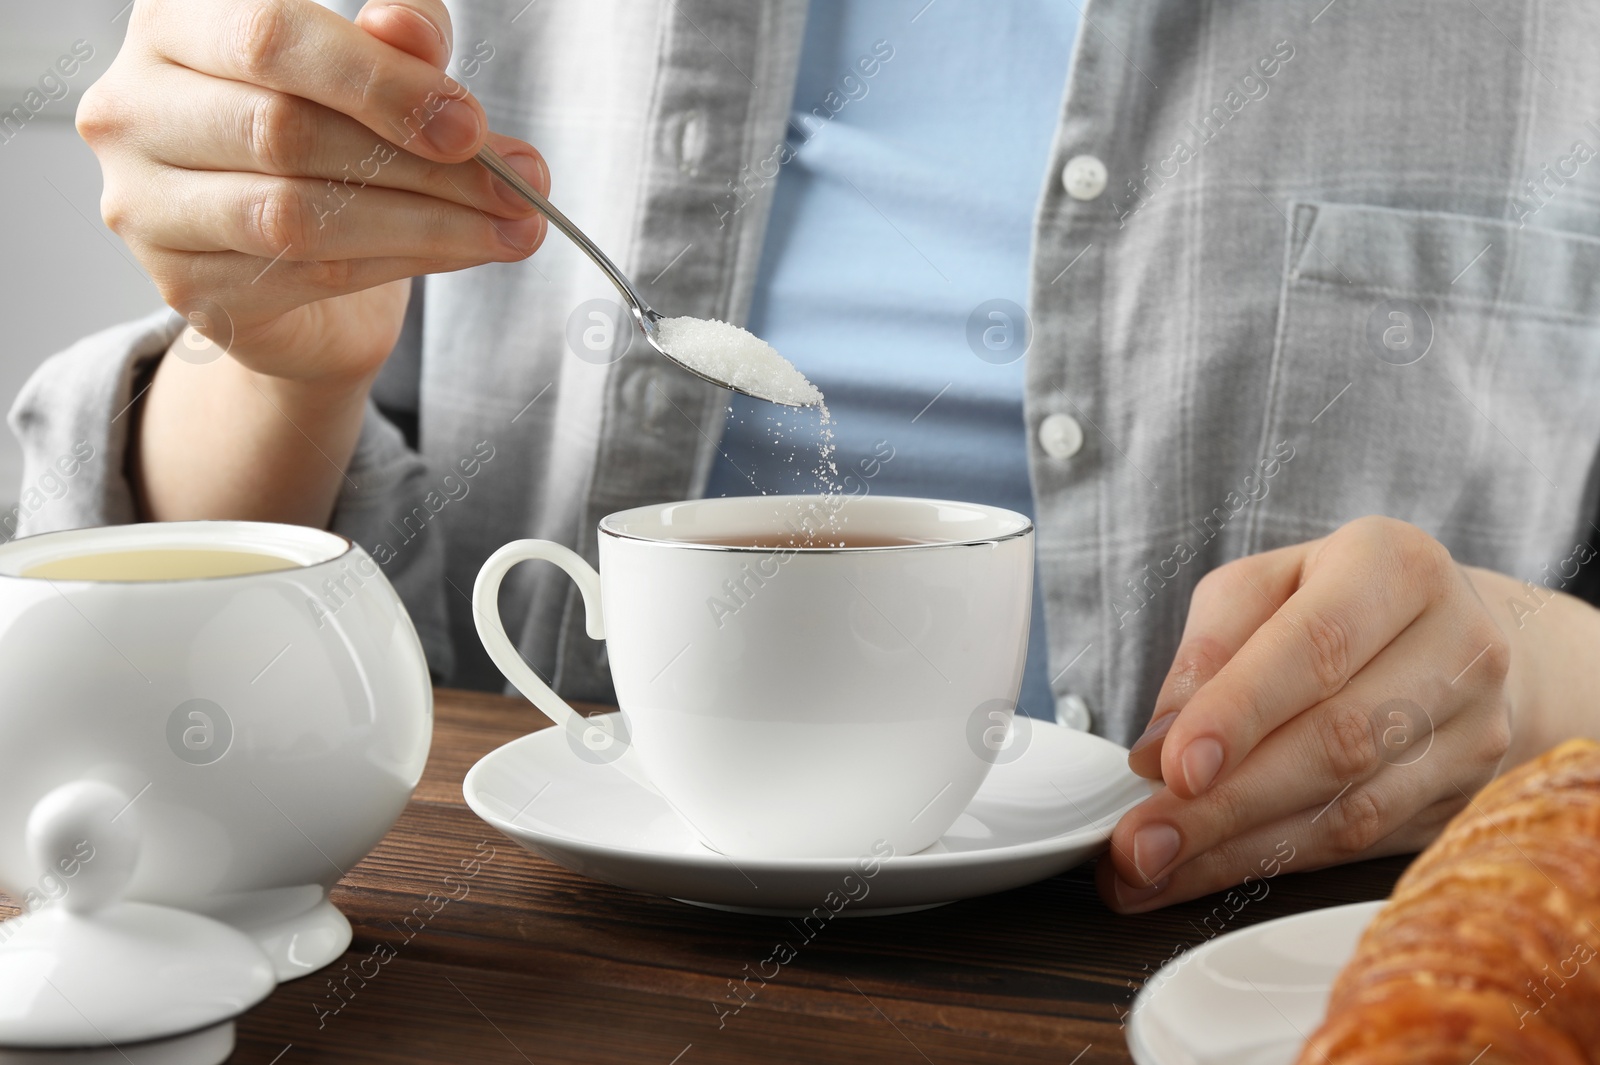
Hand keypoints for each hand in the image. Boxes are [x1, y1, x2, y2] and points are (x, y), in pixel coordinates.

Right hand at [77, 0, 549, 386]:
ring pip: (298, 214)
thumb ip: (394, 45)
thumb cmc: (329, 141)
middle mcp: (134, 106)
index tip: (472, 124)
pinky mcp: (183, 284)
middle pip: (288, 131)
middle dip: (425, 164)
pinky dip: (402, 262)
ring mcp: (145, 202)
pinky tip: (463, 251)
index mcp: (176, 21)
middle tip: (521, 184)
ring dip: (428, 223)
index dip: (380, 81)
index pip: (271, 37)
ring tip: (514, 226)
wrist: (290, 265)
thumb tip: (414, 35)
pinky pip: (308, 274)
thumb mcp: (371, 74)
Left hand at [1099, 516, 1514, 911]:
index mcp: (1395, 569)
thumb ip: (1208, 652)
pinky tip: (1203, 875)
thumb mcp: (1262, 589)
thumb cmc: (1338, 604)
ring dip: (1236, 852)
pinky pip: (1361, 847)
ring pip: (1350, 811)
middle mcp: (1458, 649)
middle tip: (1139, 843)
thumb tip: (1160, 747)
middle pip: (1336, 741)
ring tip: (1152, 871)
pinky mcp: (1468, 801)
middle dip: (1223, 804)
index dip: (1241, 713)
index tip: (1173, 769)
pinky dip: (1272, 867)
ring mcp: (1476, 733)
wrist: (1458, 639)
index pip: (1316, 646)